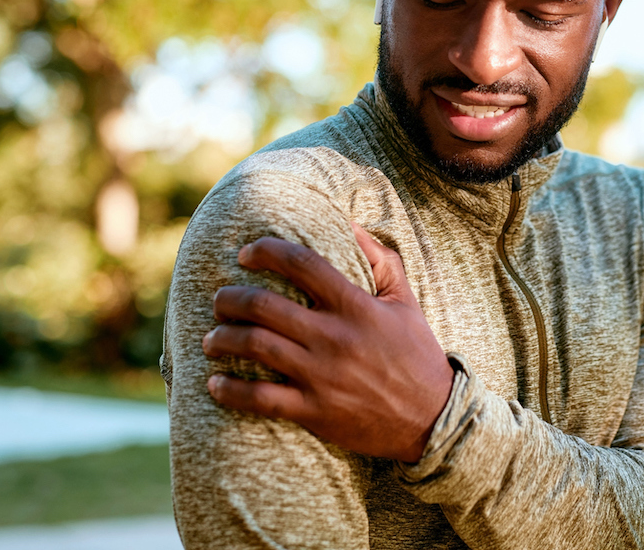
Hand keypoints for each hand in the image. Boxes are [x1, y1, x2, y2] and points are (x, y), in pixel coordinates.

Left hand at [202, 223, 454, 463]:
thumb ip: (381, 260)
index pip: (302, 264)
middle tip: (220, 300)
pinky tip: (214, 384)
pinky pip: (260, 399)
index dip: (267, 251)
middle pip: (264, 306)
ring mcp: (321, 375)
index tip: (246, 253)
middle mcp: (334, 337)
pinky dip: (230, 390)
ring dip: (222, 338)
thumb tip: (351, 224)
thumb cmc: (417, 355)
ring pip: (255, 348)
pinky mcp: (314, 411)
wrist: (432, 419)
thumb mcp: (405, 301)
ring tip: (211, 338)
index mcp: (356, 306)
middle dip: (230, 299)